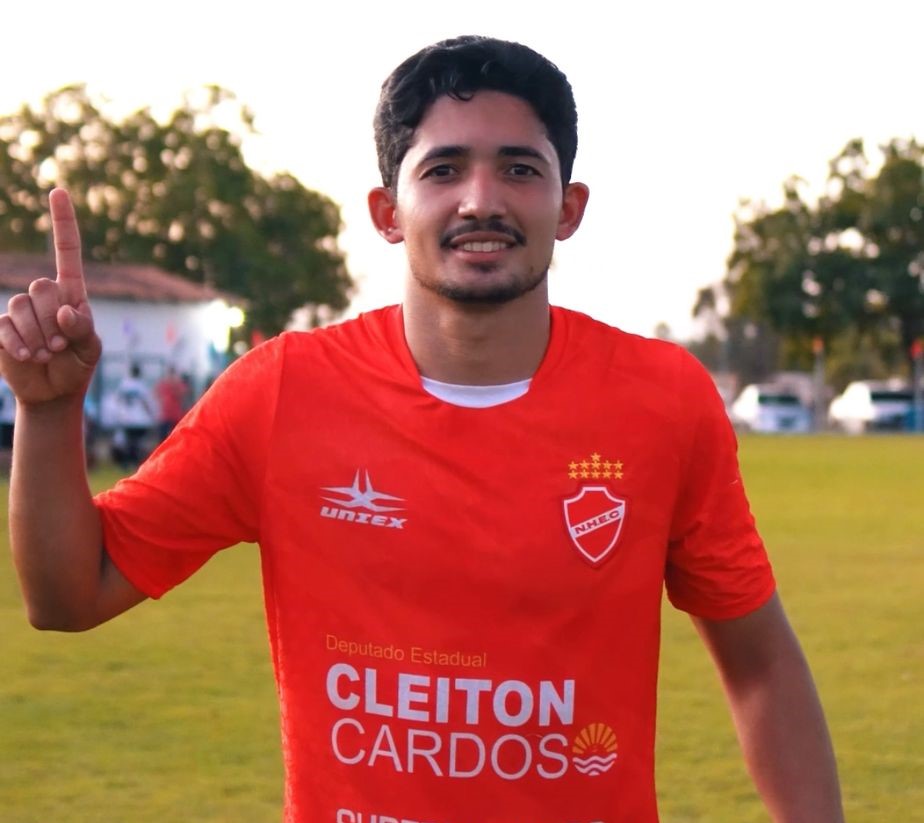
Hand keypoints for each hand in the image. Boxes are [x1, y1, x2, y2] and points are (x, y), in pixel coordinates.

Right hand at [0, 189, 101, 406]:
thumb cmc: (77, 366)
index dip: (63, 222)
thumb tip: (66, 311)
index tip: (59, 191)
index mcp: (71, 293)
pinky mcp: (1, 327)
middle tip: (62, 343)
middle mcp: (44, 296)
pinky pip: (4, 326)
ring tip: (48, 352)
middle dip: (54, 320)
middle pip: (42, 287)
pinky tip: (28, 356)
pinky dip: (18, 344)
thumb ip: (83, 329)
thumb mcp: (90, 350)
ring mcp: (20, 310)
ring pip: (21, 306)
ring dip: (38, 335)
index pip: (67, 252)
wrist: (54, 392)